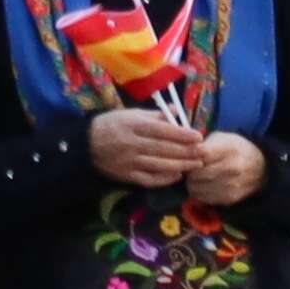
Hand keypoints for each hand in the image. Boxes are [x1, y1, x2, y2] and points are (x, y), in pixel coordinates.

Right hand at [86, 108, 202, 189]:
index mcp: (134, 125)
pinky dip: (164, 178)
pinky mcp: (127, 175)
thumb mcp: (130, 114)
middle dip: (186, 151)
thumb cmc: (112, 124)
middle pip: (163, 149)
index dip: (181, 134)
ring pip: (159, 164)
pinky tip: (177, 176)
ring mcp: (130, 161)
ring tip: (196, 164)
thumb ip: (154, 114)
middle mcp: (132, 144)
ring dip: (180, 165)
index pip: (161, 130)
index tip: (197, 136)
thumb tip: (176, 110)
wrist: (86, 144)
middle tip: (204, 152)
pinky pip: (148, 179)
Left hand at [180, 132, 267, 208]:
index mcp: (228, 149)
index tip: (187, 156)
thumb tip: (180, 152)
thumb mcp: (221, 138)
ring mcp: (231, 185)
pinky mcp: (230, 198)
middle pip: (196, 174)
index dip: (188, 156)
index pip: (199, 154)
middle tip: (188, 169)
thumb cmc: (235, 149)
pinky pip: (204, 198)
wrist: (261, 168)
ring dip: (191, 184)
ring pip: (197, 188)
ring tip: (195, 178)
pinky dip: (200, 193)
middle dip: (187, 172)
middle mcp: (231, 168)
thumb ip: (202, 144)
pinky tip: (203, 186)